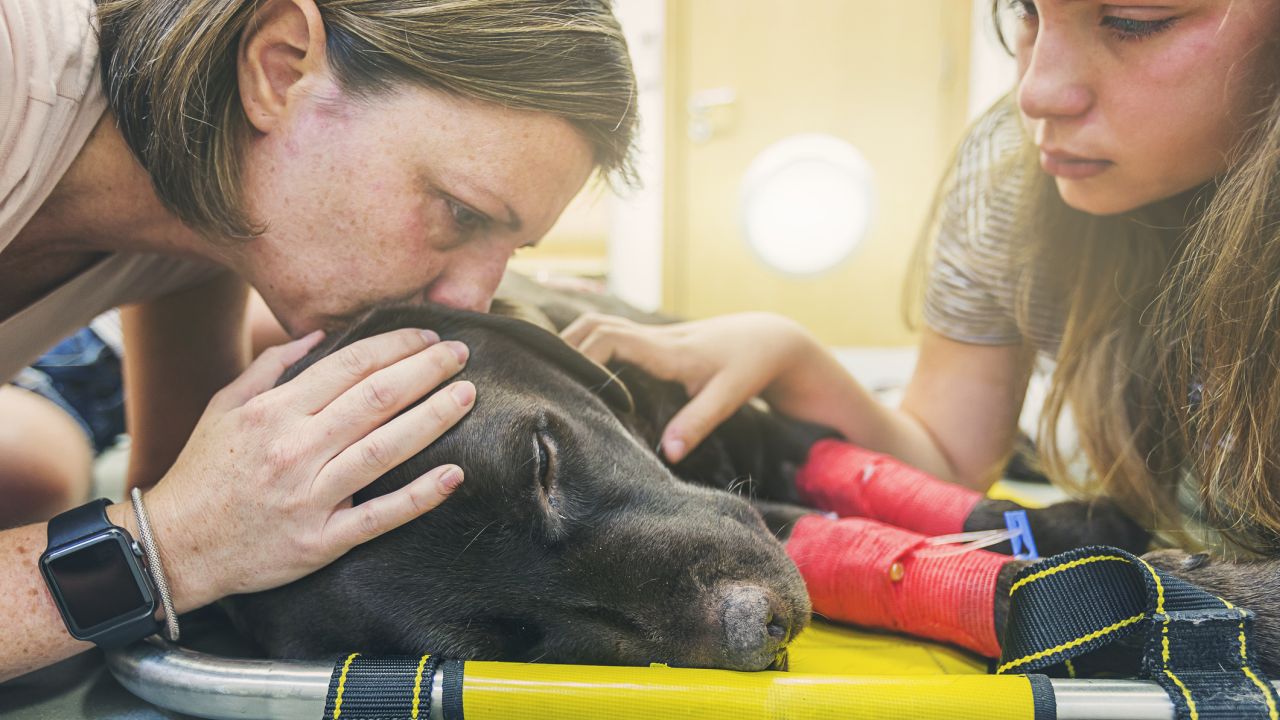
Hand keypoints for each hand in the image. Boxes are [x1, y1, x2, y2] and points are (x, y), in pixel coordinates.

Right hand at [138, 328, 474, 608]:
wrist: (173, 548)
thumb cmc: (204, 473)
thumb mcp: (224, 407)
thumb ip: (270, 367)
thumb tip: (319, 335)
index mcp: (274, 413)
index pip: (349, 367)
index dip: (395, 347)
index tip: (427, 337)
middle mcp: (295, 450)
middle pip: (375, 400)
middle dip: (425, 372)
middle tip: (461, 354)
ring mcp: (310, 498)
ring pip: (384, 450)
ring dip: (432, 419)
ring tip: (466, 396)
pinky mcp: (321, 542)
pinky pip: (379, 516)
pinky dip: (419, 496)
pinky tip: (453, 474)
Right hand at [561, 312, 815, 462]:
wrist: (769, 338)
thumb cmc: (749, 367)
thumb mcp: (728, 397)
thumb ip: (697, 423)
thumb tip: (667, 453)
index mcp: (666, 349)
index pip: (609, 339)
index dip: (582, 356)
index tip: (569, 385)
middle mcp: (653, 336)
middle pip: (593, 323)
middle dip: (564, 346)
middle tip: (541, 378)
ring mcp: (651, 335)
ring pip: (599, 323)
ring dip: (573, 342)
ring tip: (551, 374)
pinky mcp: (653, 340)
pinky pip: (611, 334)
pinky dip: (588, 344)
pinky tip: (576, 368)